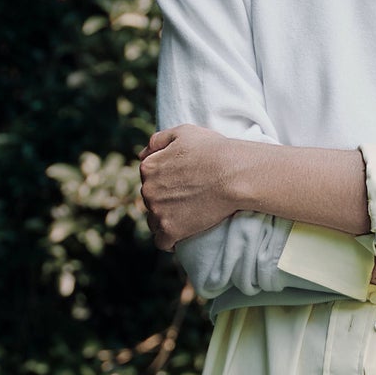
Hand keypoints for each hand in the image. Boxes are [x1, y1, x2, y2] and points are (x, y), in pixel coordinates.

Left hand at [139, 125, 254, 250]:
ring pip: (154, 222)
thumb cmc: (214, 150)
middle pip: (150, 201)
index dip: (164, 183)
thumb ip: (158, 140)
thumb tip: (141, 154)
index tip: (180, 186)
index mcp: (148, 167)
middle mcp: (147, 190)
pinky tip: (180, 237)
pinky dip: (170, 241)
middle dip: (164, 202)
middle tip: (188, 201)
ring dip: (166, 221)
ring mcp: (158, 212)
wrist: (234, 175)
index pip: (148, 180)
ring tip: (186, 218)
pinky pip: (162, 242)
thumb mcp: (184, 132)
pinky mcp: (171, 230)